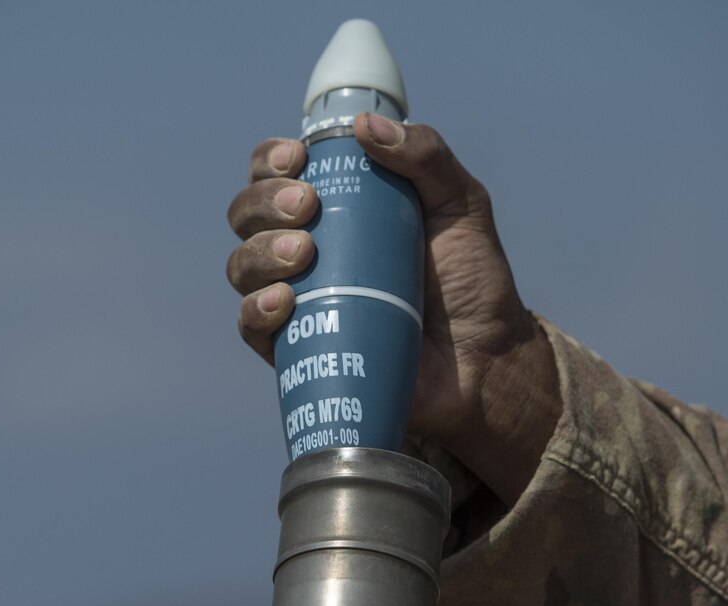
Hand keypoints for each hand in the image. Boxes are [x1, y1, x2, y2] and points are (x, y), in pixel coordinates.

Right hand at [226, 113, 560, 503]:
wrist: (484, 360)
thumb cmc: (473, 280)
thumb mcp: (461, 205)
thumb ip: (426, 156)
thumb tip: (364, 124)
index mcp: (340, 207)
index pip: (278, 172)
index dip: (271, 160)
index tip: (296, 160)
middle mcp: (309, 249)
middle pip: (248, 213)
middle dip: (264, 202)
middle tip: (307, 207)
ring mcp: (301, 299)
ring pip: (243, 266)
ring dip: (259, 251)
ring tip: (301, 255)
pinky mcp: (300, 348)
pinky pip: (253, 327)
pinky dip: (257, 309)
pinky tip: (284, 301)